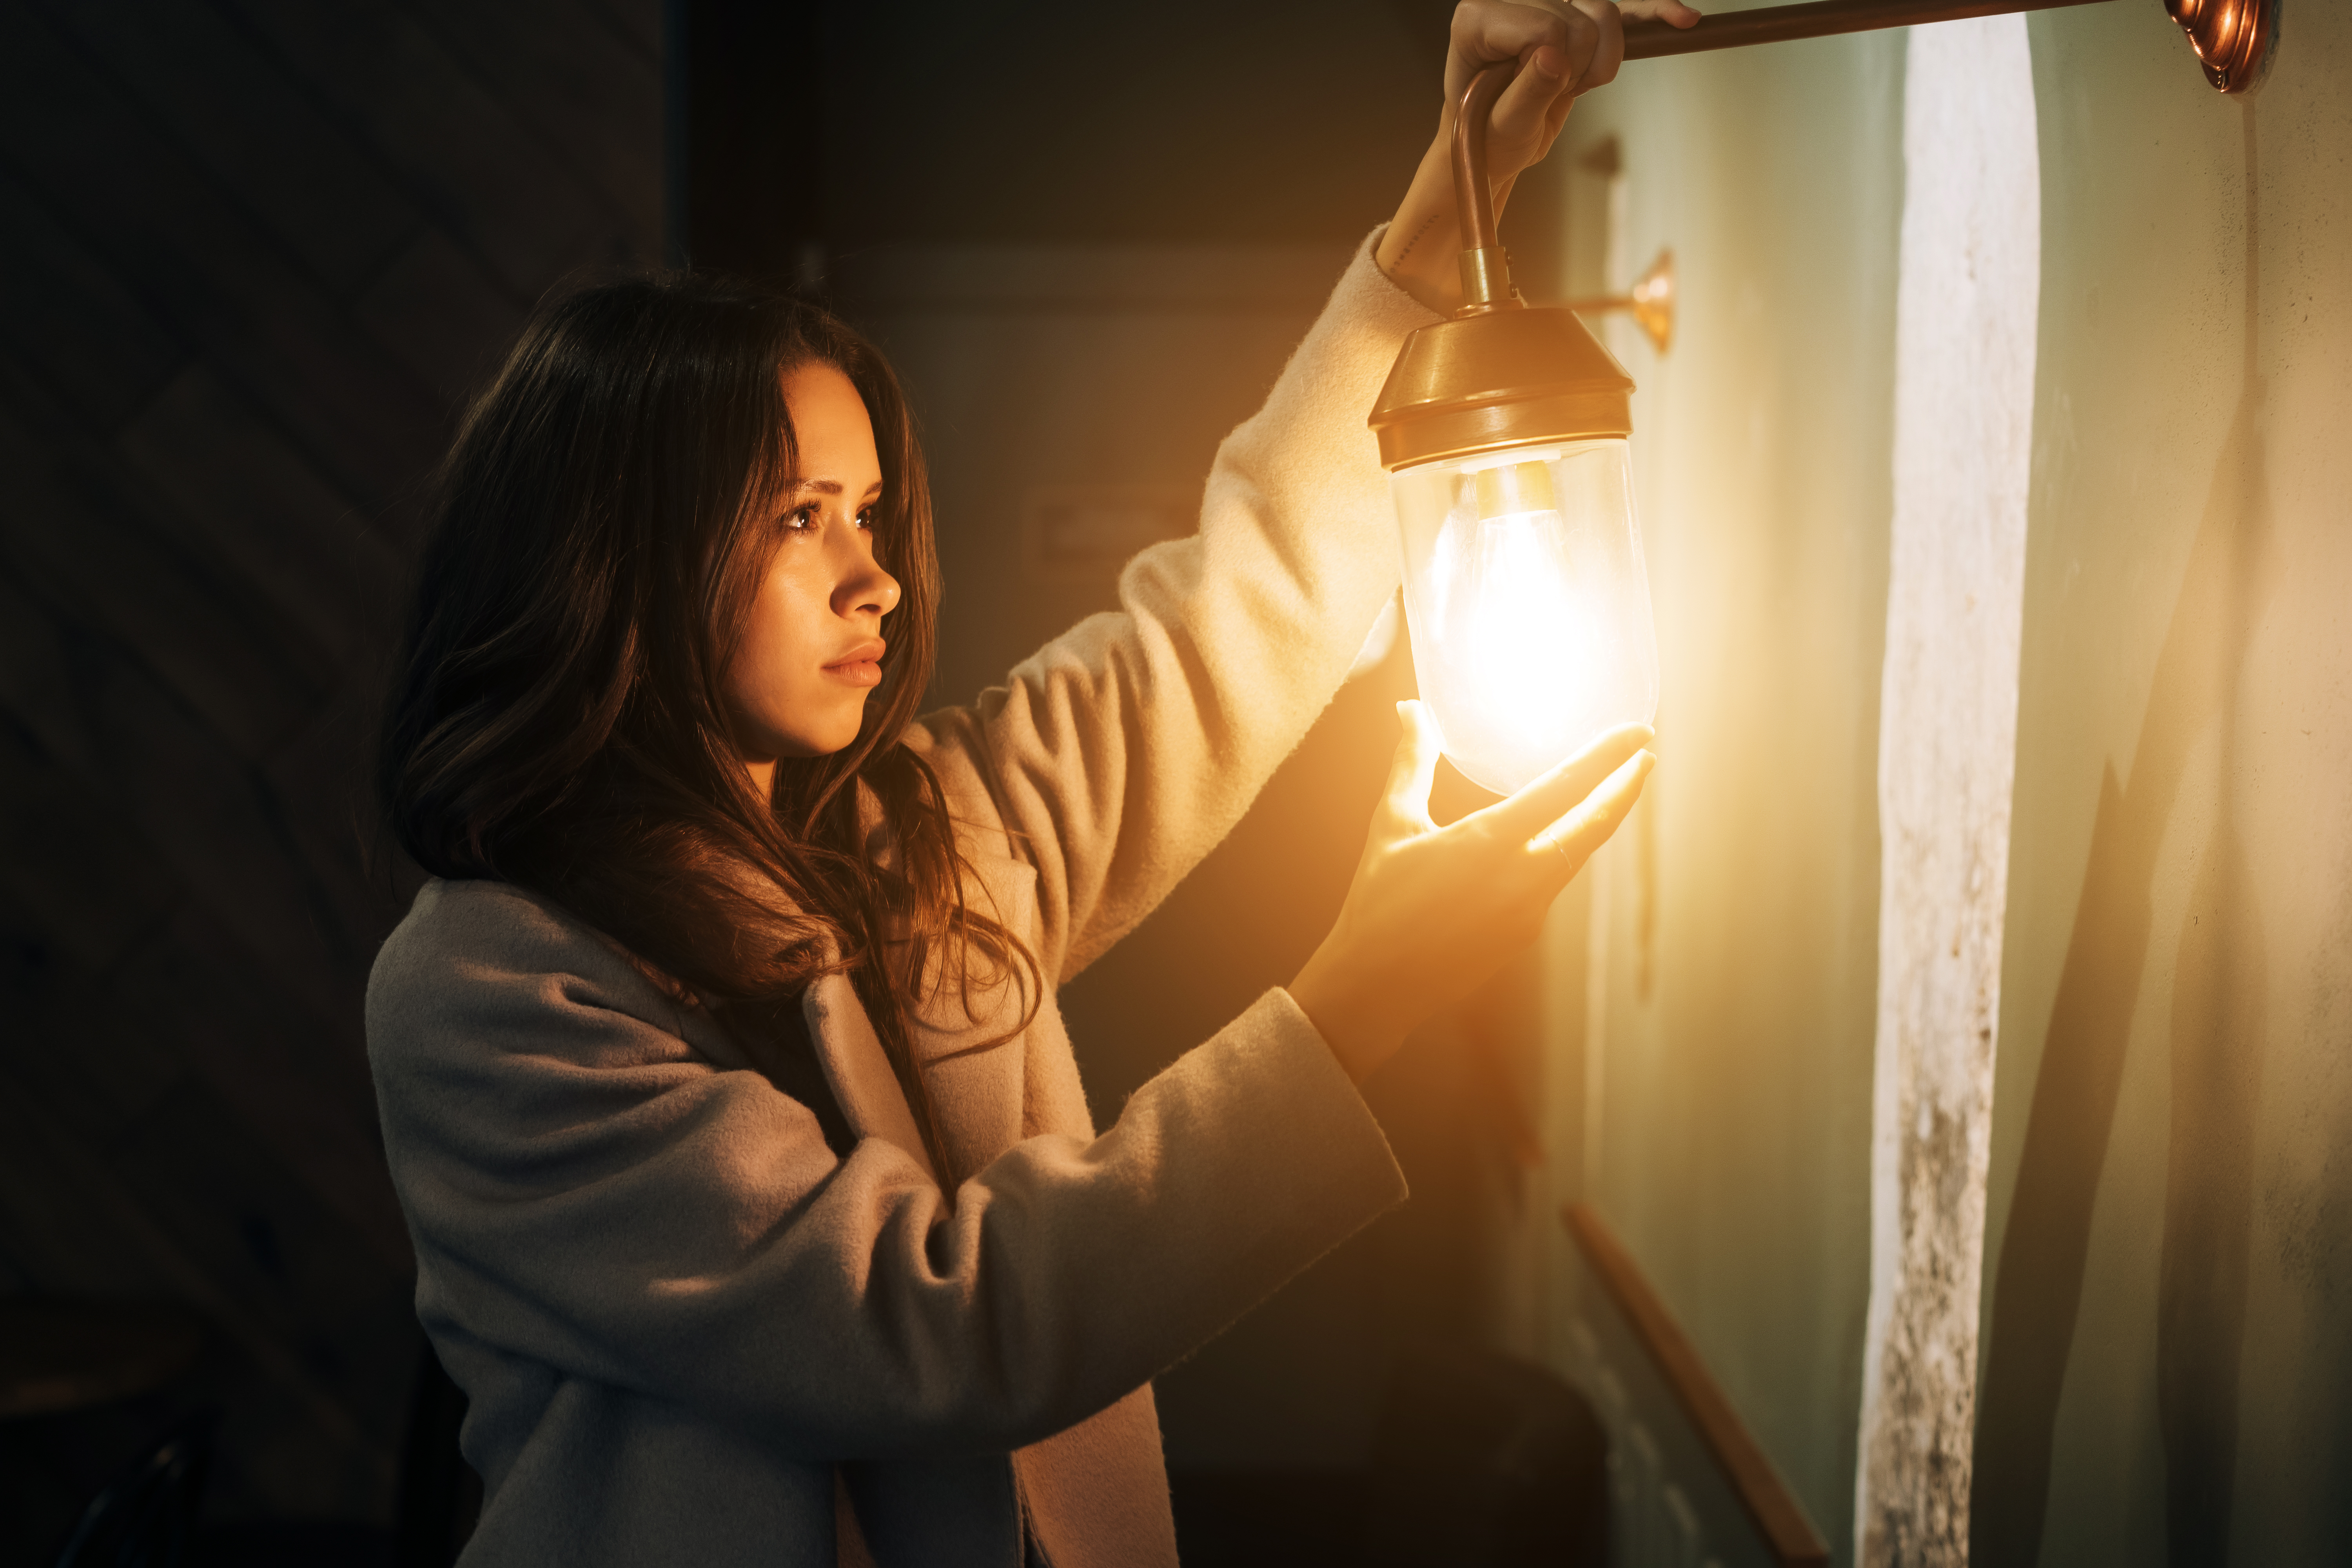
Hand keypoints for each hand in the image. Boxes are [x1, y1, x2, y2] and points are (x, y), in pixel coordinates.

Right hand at [1289, 702, 1655, 1082]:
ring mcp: (1528, 911)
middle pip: (1593, 826)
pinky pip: (1551, 882)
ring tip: (1605, 791)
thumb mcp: (1392, 824)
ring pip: (1575, 854)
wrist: (1377, 986)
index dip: (1608, 756)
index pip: (1566, 788)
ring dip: (1594, 820)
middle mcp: (1521, 878)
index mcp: (1489, 843)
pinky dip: (1559, 852)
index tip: (1640, 732)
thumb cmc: (1376, 901)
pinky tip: (1548, 841)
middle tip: (1646, 754)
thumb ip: (1412, 762)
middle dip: (1625, 788)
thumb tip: (1410, 710)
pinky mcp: (1523, 934)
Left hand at [1377, 0, 1700, 313]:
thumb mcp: (1504, 127)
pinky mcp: (1570, 14)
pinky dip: (1652, 13)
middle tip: (1553, 95)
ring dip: (1604, 58)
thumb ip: (1526, 92)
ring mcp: (1541, 3)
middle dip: (1578, 67)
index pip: (1546, 25)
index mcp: (1476, 19)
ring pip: (1603, 11)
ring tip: (1574, 85)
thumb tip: (1552, 56)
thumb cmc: (1486, 137)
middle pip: (1577, 17)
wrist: (1492, 141)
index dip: (1557, 67)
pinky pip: (1621, 8)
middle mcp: (1506, 0)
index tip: (1539, 95)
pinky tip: (1683, 19)